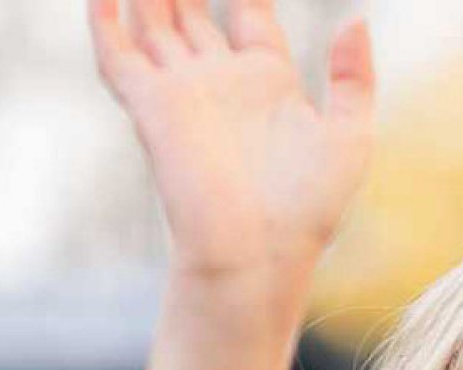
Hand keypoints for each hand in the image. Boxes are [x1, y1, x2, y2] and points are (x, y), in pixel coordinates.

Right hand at [89, 0, 376, 286]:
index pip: (247, 11)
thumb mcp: (350, 137)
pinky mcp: (151, 107)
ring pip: (153, 21)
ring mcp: (182, 91)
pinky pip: (117, 54)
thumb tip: (357, 19)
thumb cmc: (308, 208)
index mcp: (267, 81)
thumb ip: (353, 78)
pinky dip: (105, 21)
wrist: (258, 253)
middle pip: (192, 11)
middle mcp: (219, 81)